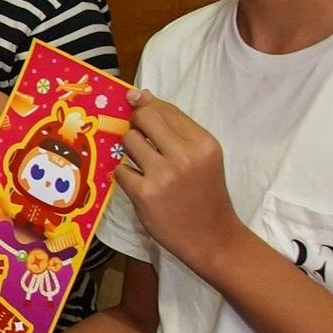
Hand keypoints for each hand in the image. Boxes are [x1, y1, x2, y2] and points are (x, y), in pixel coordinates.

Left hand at [113, 89, 238, 272]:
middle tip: (140, 138)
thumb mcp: (203, 156)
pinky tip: (139, 184)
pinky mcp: (145, 194)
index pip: (165, 109)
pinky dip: (125, 175)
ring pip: (128, 141)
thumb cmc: (205, 193)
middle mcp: (185, 155)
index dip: (147, 106)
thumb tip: (140, 95)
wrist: (212, 237)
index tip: (138, 108)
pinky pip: (120, 170)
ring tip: (143, 164)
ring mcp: (164, 175)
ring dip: (129, 150)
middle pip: (143, 118)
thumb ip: (175, 128)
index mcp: (203, 142)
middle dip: (135, 124)